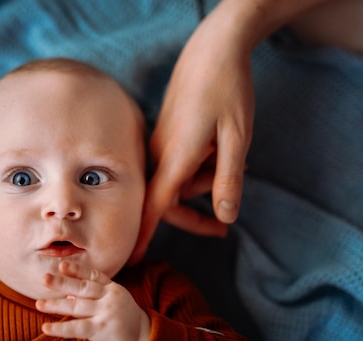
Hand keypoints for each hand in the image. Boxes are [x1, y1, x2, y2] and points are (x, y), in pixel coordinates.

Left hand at [35, 261, 150, 340]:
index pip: (93, 275)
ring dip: (55, 305)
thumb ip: (91, 298)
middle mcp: (110, 297)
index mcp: (112, 288)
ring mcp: (107, 313)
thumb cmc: (121, 322)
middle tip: (44, 278)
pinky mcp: (103, 330)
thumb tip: (68, 295)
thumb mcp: (109, 304)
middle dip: (62, 283)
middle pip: (82, 288)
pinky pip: (77, 328)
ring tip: (39, 304)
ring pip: (76, 307)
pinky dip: (60, 328)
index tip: (62, 265)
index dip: (77, 270)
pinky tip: (46, 328)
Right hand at [131, 5, 254, 262]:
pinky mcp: (166, 135)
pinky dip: (197, 169)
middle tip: (224, 229)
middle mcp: (161, 153)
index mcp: (175, 157)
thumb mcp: (237, 139)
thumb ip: (229, 181)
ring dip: (202, 184)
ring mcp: (161, 144)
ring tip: (231, 159)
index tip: (131, 260)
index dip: (143, 235)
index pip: (154, 206)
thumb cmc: (227, 90)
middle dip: (194, 216)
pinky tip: (218, 150)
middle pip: (168, 201)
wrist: (213, 49)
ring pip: (175, 182)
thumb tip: (225, 218)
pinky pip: (176, 165)